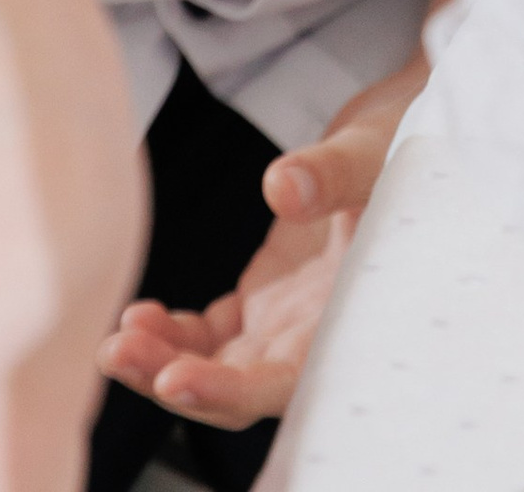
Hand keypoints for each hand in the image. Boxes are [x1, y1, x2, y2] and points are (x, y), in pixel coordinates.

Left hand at [100, 51, 427, 429]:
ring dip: (163, 363)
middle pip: (237, 389)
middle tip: (118, 353)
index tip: (175, 379)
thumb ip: (332, 173)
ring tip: (115, 341)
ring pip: (216, 368)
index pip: (284, 381)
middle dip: (173, 380)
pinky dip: (172, 334)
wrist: (407, 134)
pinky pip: (209, 336)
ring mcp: (285, 324)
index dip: (230, 389)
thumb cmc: (407, 146)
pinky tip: (140, 315)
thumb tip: (281, 186)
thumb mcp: (375, 152)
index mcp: (352, 321)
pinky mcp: (264, 302)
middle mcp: (315, 337)